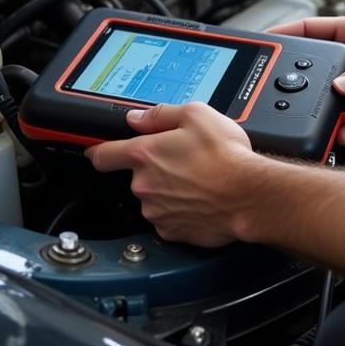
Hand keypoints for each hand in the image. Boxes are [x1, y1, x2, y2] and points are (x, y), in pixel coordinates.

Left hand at [85, 102, 254, 246]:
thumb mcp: (197, 114)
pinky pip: (169, 218)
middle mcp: (144, 185)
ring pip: (154, 197)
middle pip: (137, 175)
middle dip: (156, 167)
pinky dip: (182, 209)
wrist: (248, 194)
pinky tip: (202, 198)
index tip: (96, 151)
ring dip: (170, 189)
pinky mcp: (172, 231)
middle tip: (185, 158)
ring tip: (199, 178)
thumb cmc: (226, 156)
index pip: (102, 154)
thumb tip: (138, 118)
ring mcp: (156, 212)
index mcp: (145, 154)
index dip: (97, 150)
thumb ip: (161, 114)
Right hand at [269, 15, 344, 144]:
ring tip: (327, 127)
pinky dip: (344, 127)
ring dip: (326, 114)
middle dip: (300, 88)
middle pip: (313, 71)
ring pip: (329, 99)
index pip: (308, 31)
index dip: (282, 38)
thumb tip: (340, 87)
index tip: (261, 48)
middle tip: (287, 102)